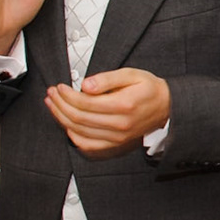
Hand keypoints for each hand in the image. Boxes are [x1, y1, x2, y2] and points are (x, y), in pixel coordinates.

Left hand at [44, 68, 170, 155]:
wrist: (167, 107)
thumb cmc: (149, 89)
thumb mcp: (131, 74)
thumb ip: (107, 78)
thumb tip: (85, 85)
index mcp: (123, 105)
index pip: (85, 103)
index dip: (67, 95)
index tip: (60, 87)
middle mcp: (120, 124)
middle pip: (78, 118)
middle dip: (60, 105)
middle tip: (52, 94)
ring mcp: (117, 137)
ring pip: (79, 131)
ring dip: (61, 118)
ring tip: (54, 105)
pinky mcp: (115, 143)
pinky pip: (87, 144)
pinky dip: (72, 135)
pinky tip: (67, 124)